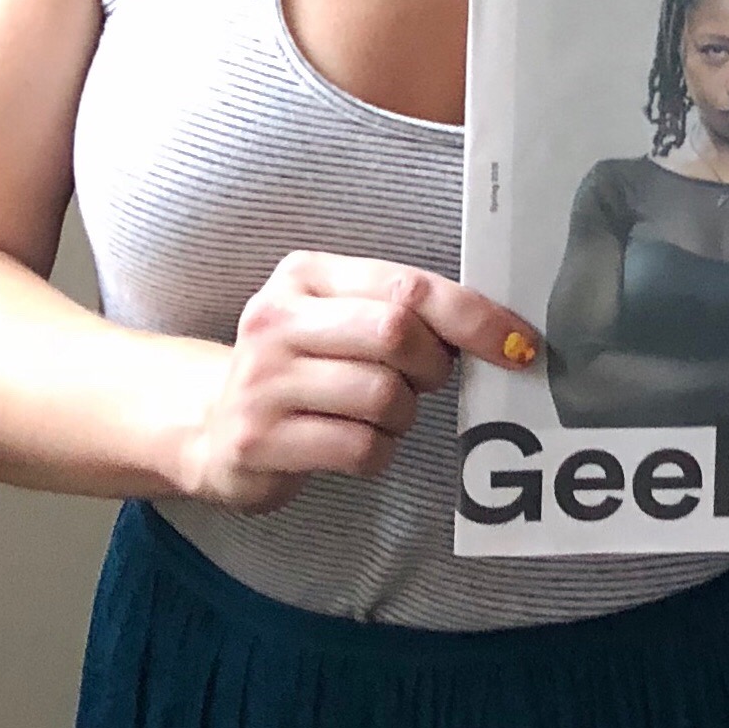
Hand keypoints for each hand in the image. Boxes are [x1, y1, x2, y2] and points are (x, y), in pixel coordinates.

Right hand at [178, 253, 538, 513]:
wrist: (209, 426)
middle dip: (432, 366)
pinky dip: (378, 451)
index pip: (408, 287)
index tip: (519, 345)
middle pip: (396, 334)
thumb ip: (403, 311)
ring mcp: (261, 382)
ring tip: (379, 414)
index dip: (474, 317)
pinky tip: (355, 443)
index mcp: (305, 276)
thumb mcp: (340, 320)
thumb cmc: (303, 368)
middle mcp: (275, 320)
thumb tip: (500, 332)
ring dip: (403, 415)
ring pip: (383, 396)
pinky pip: (360, 448)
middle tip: (425, 381)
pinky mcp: (258, 441)